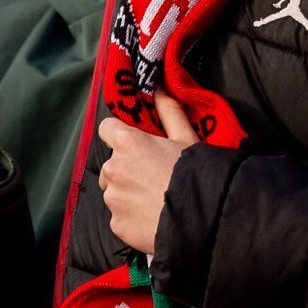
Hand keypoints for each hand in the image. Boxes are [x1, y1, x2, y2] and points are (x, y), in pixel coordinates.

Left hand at [98, 93, 198, 255]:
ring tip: (153, 201)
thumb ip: (168, 109)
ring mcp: (113, 198)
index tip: (135, 144)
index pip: (106, 128)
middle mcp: (113, 168)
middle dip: (126, 168)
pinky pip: (119, 216)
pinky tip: (151, 219)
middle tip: (152, 178)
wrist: (201, 217)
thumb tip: (157, 84)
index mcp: (127, 143)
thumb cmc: (194, 172)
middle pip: (111, 164)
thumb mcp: (185, 137)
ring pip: (114, 191)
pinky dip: (131, 217)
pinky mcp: (116, 224)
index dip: (119, 134)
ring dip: (127, 193)